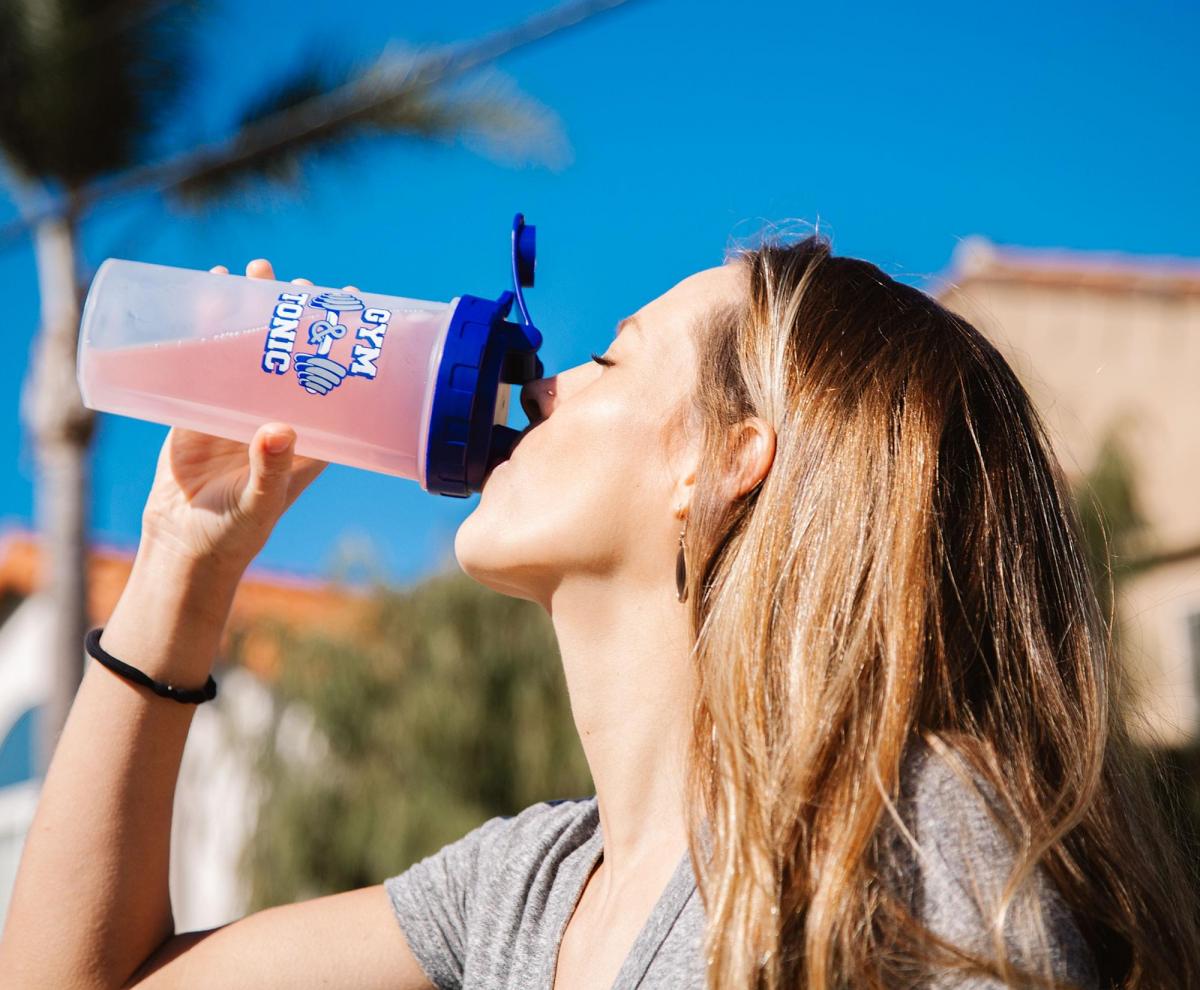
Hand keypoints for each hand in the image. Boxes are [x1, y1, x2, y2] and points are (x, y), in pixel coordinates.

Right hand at [138, 258, 349, 576]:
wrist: (184, 543)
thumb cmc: (237, 532)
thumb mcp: (261, 503)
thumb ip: (272, 470)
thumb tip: (278, 429)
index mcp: (312, 434)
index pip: (338, 379)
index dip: (345, 342)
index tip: (354, 300)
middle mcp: (281, 412)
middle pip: (294, 351)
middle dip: (295, 314)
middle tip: (296, 279)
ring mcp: (241, 405)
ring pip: (250, 346)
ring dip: (251, 308)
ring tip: (253, 271)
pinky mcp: (201, 405)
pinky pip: (206, 356)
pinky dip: (206, 325)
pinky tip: (205, 291)